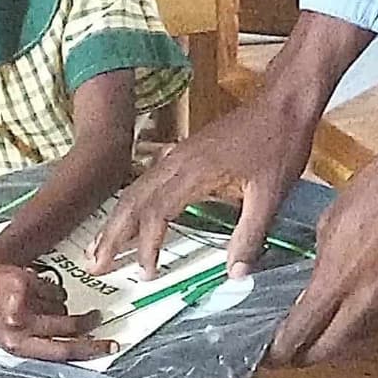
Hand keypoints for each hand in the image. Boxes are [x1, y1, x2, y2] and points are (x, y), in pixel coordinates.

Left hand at [0, 249, 101, 363]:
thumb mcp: (6, 339)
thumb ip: (36, 344)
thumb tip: (76, 344)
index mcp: (15, 345)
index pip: (61, 352)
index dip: (90, 350)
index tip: (110, 346)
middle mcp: (19, 326)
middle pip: (68, 327)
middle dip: (87, 323)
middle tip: (96, 318)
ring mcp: (22, 302)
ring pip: (61, 305)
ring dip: (58, 303)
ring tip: (41, 302)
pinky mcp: (25, 282)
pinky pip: (53, 288)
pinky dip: (49, 288)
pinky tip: (33, 288)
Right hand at [90, 85, 319, 282]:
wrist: (283, 102)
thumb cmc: (279, 144)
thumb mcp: (272, 194)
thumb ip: (251, 234)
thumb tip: (235, 275)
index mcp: (194, 172)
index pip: (156, 213)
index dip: (146, 245)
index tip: (147, 273)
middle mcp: (177, 161)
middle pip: (133, 200)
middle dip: (112, 234)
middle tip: (94, 265)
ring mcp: (178, 154)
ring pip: (136, 189)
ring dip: (116, 219)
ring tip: (99, 247)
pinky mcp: (184, 151)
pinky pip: (147, 179)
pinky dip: (132, 202)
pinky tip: (128, 214)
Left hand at [270, 105, 377, 364]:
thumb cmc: (377, 189)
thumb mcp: (329, 224)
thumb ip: (318, 263)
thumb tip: (307, 287)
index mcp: (338, 276)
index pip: (302, 331)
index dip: (282, 349)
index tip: (271, 354)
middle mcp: (368, 298)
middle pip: (330, 350)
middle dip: (306, 358)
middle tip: (290, 356)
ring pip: (359, 339)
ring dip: (336, 342)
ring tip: (320, 337)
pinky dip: (364, 326)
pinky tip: (353, 317)